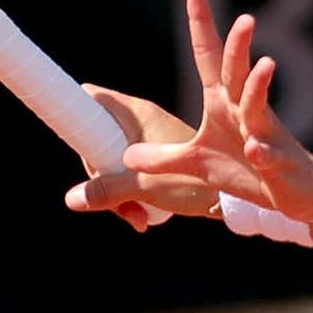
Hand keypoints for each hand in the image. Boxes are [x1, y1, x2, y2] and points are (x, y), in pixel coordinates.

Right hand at [64, 83, 220, 230]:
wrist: (242, 196)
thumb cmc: (198, 183)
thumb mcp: (146, 187)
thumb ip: (107, 191)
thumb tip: (70, 199)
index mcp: (137, 112)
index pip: (91, 96)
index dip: (74, 113)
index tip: (73, 140)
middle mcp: (145, 119)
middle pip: (97, 136)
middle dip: (98, 171)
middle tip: (114, 201)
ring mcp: (155, 138)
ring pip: (115, 159)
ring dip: (117, 189)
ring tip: (136, 215)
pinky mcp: (166, 157)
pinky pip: (134, 170)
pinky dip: (134, 193)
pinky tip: (145, 216)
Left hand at [122, 0, 312, 224]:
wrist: (297, 193)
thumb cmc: (250, 172)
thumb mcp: (197, 165)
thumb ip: (163, 157)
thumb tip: (126, 154)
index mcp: (225, 103)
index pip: (209, 56)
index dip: (202, 22)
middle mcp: (245, 111)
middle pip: (238, 72)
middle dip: (239, 46)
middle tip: (245, 18)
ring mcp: (264, 136)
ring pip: (260, 106)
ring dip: (260, 85)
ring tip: (265, 63)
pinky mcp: (276, 165)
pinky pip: (268, 156)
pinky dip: (262, 153)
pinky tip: (255, 150)